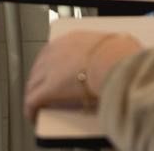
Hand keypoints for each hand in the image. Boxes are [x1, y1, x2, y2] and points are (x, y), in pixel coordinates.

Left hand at [23, 31, 142, 120]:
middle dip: (38, 78)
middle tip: (41, 88)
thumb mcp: (116, 42)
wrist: (113, 63)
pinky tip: (32, 114)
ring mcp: (50, 69)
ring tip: (36, 103)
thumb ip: (112, 44)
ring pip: (32, 83)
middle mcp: (57, 51)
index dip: (51, 62)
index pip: (54, 49)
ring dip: (33, 92)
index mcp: (73, 38)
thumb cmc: (118, 54)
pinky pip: (32, 100)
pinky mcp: (47, 90)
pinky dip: (30, 108)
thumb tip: (122, 43)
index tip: (54, 70)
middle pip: (39, 66)